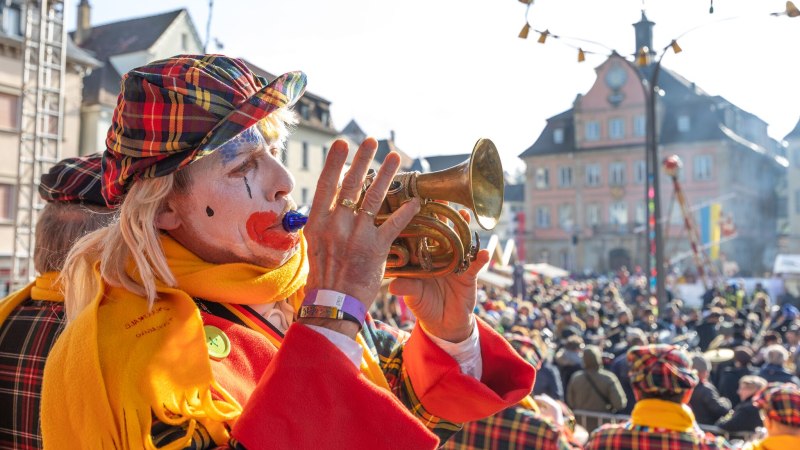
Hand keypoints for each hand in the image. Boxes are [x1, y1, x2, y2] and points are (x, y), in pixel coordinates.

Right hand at [301, 138, 419, 337]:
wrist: (333, 303)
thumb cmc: (324, 276)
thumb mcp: (315, 245)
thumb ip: (324, 223)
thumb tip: (331, 203)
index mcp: (318, 222)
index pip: (327, 184)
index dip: (335, 162)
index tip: (342, 143)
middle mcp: (336, 225)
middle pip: (351, 185)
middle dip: (362, 159)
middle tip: (372, 141)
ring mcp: (356, 235)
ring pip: (374, 197)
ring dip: (386, 174)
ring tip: (395, 157)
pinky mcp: (375, 249)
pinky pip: (394, 224)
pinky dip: (406, 211)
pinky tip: (416, 200)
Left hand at [388, 210, 489, 341]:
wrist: (444, 324)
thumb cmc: (424, 306)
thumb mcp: (413, 297)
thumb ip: (407, 289)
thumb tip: (393, 286)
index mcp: (423, 257)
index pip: (420, 234)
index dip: (418, 219)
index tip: (415, 202)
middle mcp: (439, 256)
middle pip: (442, 231)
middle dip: (443, 215)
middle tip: (443, 198)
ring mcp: (455, 263)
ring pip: (460, 241)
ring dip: (464, 228)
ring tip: (465, 216)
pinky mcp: (469, 275)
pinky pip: (476, 264)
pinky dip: (481, 258)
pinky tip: (485, 252)